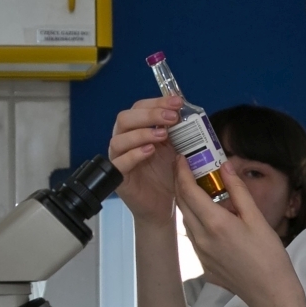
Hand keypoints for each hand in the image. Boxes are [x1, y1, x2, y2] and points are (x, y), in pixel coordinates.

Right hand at [108, 96, 184, 225]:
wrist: (163, 205)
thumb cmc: (167, 175)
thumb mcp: (175, 148)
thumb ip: (177, 130)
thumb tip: (187, 110)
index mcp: (136, 129)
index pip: (139, 107)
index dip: (157, 102)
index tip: (177, 102)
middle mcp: (124, 140)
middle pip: (125, 118)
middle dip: (149, 115)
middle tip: (171, 117)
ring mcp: (119, 158)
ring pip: (119, 139)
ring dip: (142, 133)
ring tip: (163, 135)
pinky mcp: (118, 177)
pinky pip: (119, 163)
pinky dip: (134, 154)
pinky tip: (150, 151)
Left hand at [175, 154, 301, 306]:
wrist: (270, 293)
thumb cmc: (269, 256)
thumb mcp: (257, 218)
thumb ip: (238, 191)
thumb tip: (225, 167)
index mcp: (215, 223)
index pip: (188, 190)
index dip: (181, 172)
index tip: (182, 158)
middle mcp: (202, 238)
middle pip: (182, 204)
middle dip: (180, 183)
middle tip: (187, 169)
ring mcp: (201, 254)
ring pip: (186, 221)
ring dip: (188, 203)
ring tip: (200, 191)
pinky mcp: (204, 265)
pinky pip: (194, 238)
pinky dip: (197, 222)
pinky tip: (211, 219)